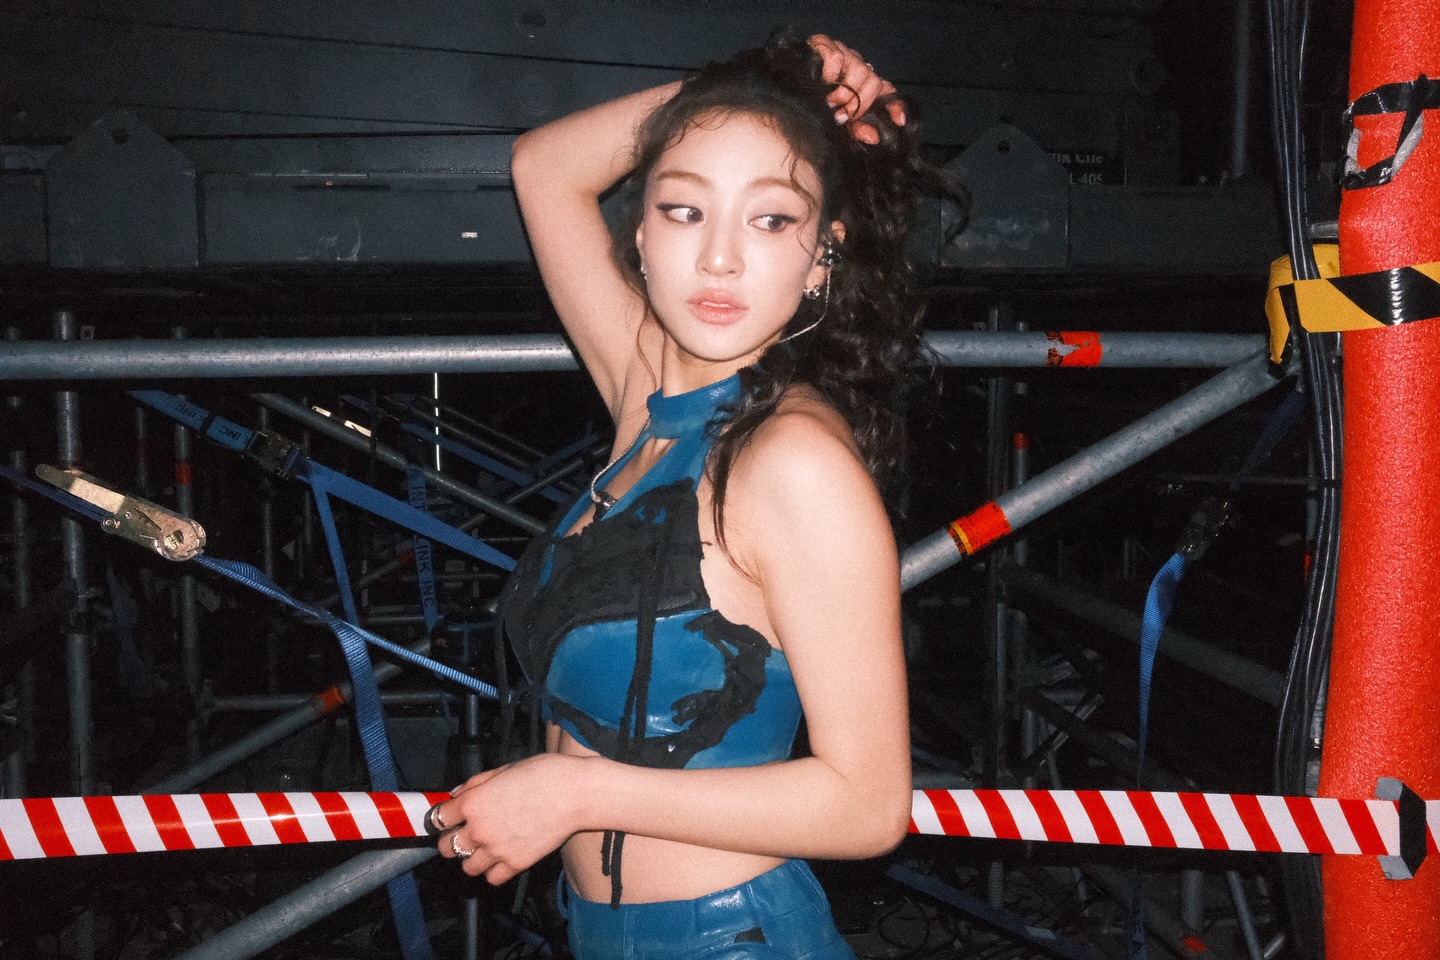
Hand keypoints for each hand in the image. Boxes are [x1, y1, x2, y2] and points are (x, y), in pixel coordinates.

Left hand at [433, 753, 586, 883]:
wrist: (576, 793)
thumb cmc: (544, 774)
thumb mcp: (504, 769)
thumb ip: (476, 783)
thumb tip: (456, 794)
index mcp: (474, 802)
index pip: (438, 818)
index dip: (442, 817)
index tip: (448, 817)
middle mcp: (480, 829)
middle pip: (446, 847)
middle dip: (452, 839)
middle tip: (465, 832)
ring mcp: (497, 850)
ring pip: (467, 867)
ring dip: (472, 857)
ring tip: (485, 847)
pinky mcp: (516, 864)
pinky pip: (492, 878)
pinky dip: (493, 871)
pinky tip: (501, 857)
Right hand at [808, 34, 905, 144]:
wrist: (781, 86)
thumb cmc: (809, 105)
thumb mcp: (835, 123)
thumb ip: (855, 129)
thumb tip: (874, 138)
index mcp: (861, 85)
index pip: (887, 91)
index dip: (895, 105)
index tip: (899, 121)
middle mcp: (856, 67)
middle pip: (876, 82)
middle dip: (861, 103)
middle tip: (842, 116)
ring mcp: (843, 54)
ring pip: (862, 70)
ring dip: (845, 93)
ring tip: (828, 103)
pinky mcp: (826, 44)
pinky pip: (838, 59)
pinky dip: (830, 76)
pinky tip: (819, 83)